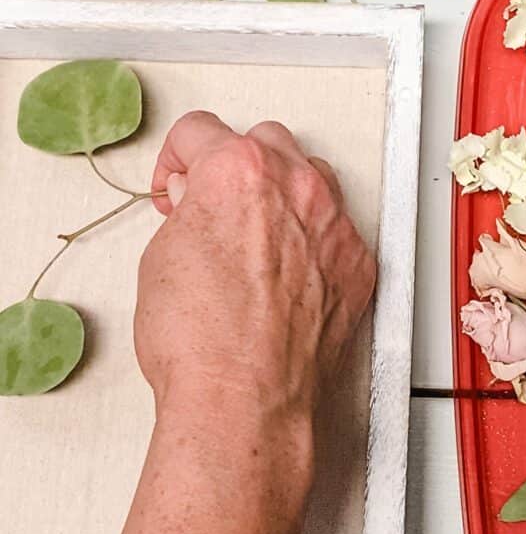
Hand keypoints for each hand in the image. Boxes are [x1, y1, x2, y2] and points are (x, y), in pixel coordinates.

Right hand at [135, 112, 375, 417]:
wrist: (245, 402)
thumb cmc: (202, 344)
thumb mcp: (160, 259)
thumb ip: (187, 214)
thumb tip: (196, 208)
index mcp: (239, 171)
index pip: (201, 131)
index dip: (177, 159)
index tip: (177, 183)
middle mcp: (296, 188)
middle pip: (265, 143)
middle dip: (236, 168)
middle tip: (215, 207)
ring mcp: (334, 226)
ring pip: (312, 179)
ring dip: (284, 196)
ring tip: (259, 237)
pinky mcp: (357, 265)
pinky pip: (337, 232)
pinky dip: (314, 243)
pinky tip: (289, 275)